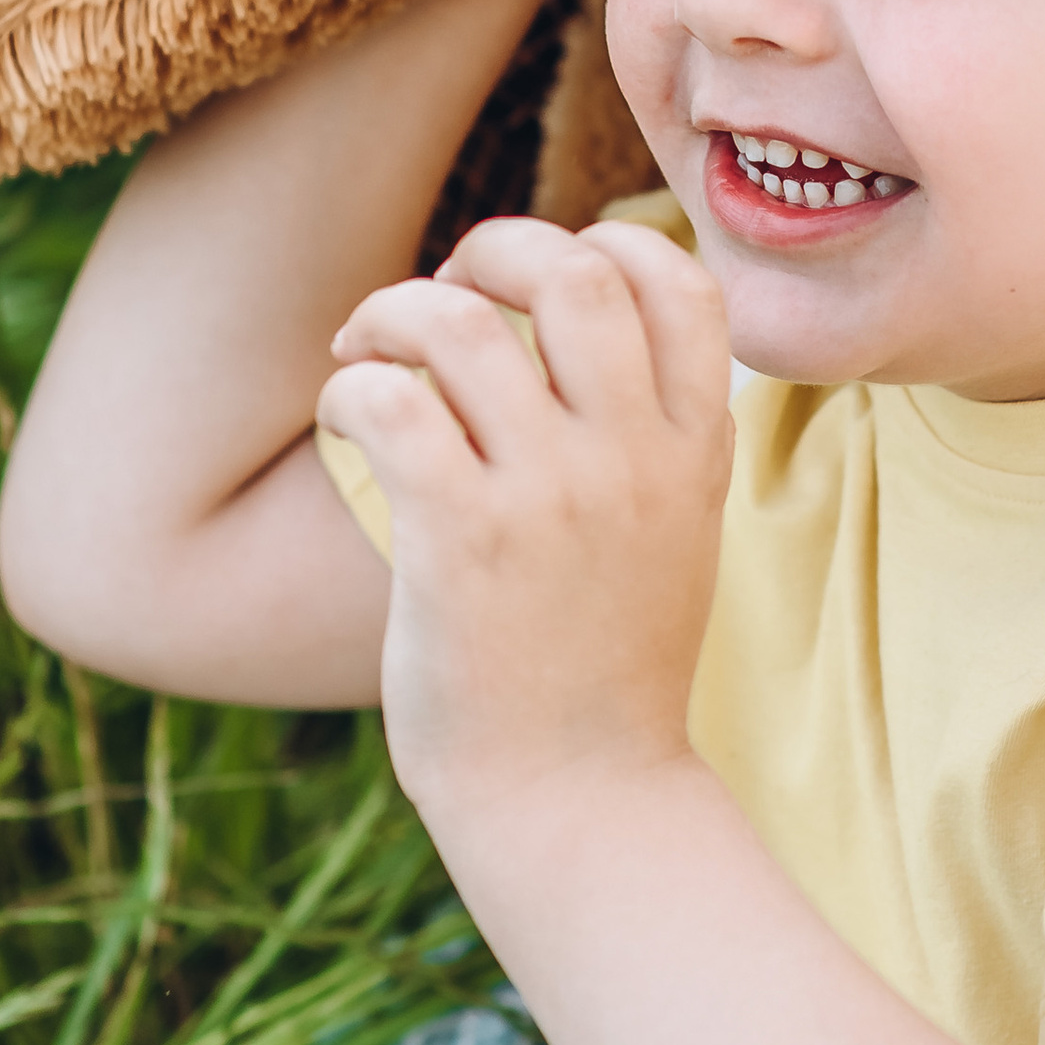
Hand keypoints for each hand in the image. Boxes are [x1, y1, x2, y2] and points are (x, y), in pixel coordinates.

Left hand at [318, 216, 733, 832]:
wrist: (579, 801)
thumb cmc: (604, 671)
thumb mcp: (675, 536)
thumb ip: (649, 438)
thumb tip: (579, 325)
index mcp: (695, 451)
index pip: (683, 281)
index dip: (608, 244)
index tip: (544, 281)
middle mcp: (633, 460)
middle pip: (574, 271)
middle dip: (493, 248)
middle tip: (447, 293)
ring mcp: (551, 498)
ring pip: (461, 323)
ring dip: (395, 311)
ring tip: (369, 348)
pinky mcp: (463, 541)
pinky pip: (391, 402)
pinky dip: (352, 386)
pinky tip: (349, 417)